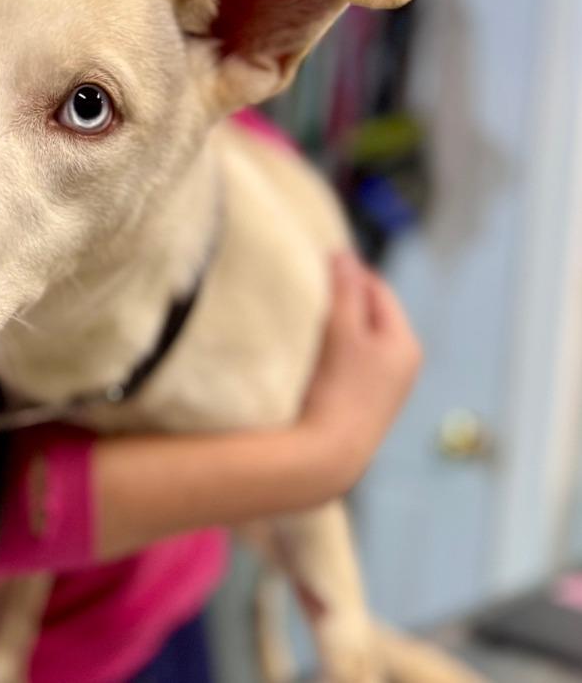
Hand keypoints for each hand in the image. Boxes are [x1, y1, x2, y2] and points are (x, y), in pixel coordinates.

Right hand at [298, 251, 421, 491]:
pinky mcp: (364, 403)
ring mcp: (385, 387)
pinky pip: (351, 362)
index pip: (377, 289)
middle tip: (308, 288)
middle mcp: (402, 365)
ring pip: (359, 339)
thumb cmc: (337, 388)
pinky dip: (333, 351)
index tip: (314, 263)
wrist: (326, 456)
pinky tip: (310, 355)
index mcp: (404, 343)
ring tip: (307, 320)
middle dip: (341, 298)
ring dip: (335, 325)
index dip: (346, 272)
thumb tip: (344, 254)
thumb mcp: (341, 330)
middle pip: (370, 314)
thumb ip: (343, 289)